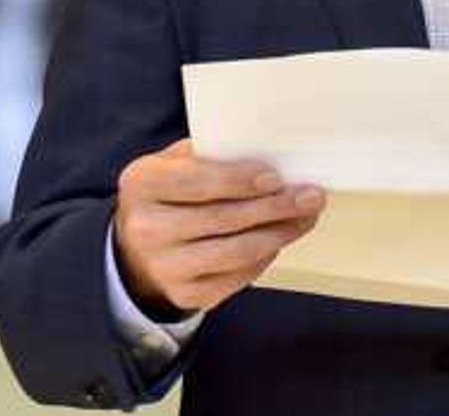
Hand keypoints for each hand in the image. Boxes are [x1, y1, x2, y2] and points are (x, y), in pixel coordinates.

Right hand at [110, 138, 322, 319]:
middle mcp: (146, 229)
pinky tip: (280, 239)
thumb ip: (214, 153)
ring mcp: (163, 267)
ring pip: (235, 252)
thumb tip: (273, 153)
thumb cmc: (170, 193)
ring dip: (279, 233)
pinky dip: (264, 258)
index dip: (241, 181)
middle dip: (276, 207)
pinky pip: (235, 278)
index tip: (277, 178)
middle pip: (223, 219)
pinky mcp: (183, 295)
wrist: (138, 244)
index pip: (198, 182)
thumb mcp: (177, 161)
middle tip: (310, 196)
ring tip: (305, 217)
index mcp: (143, 184)